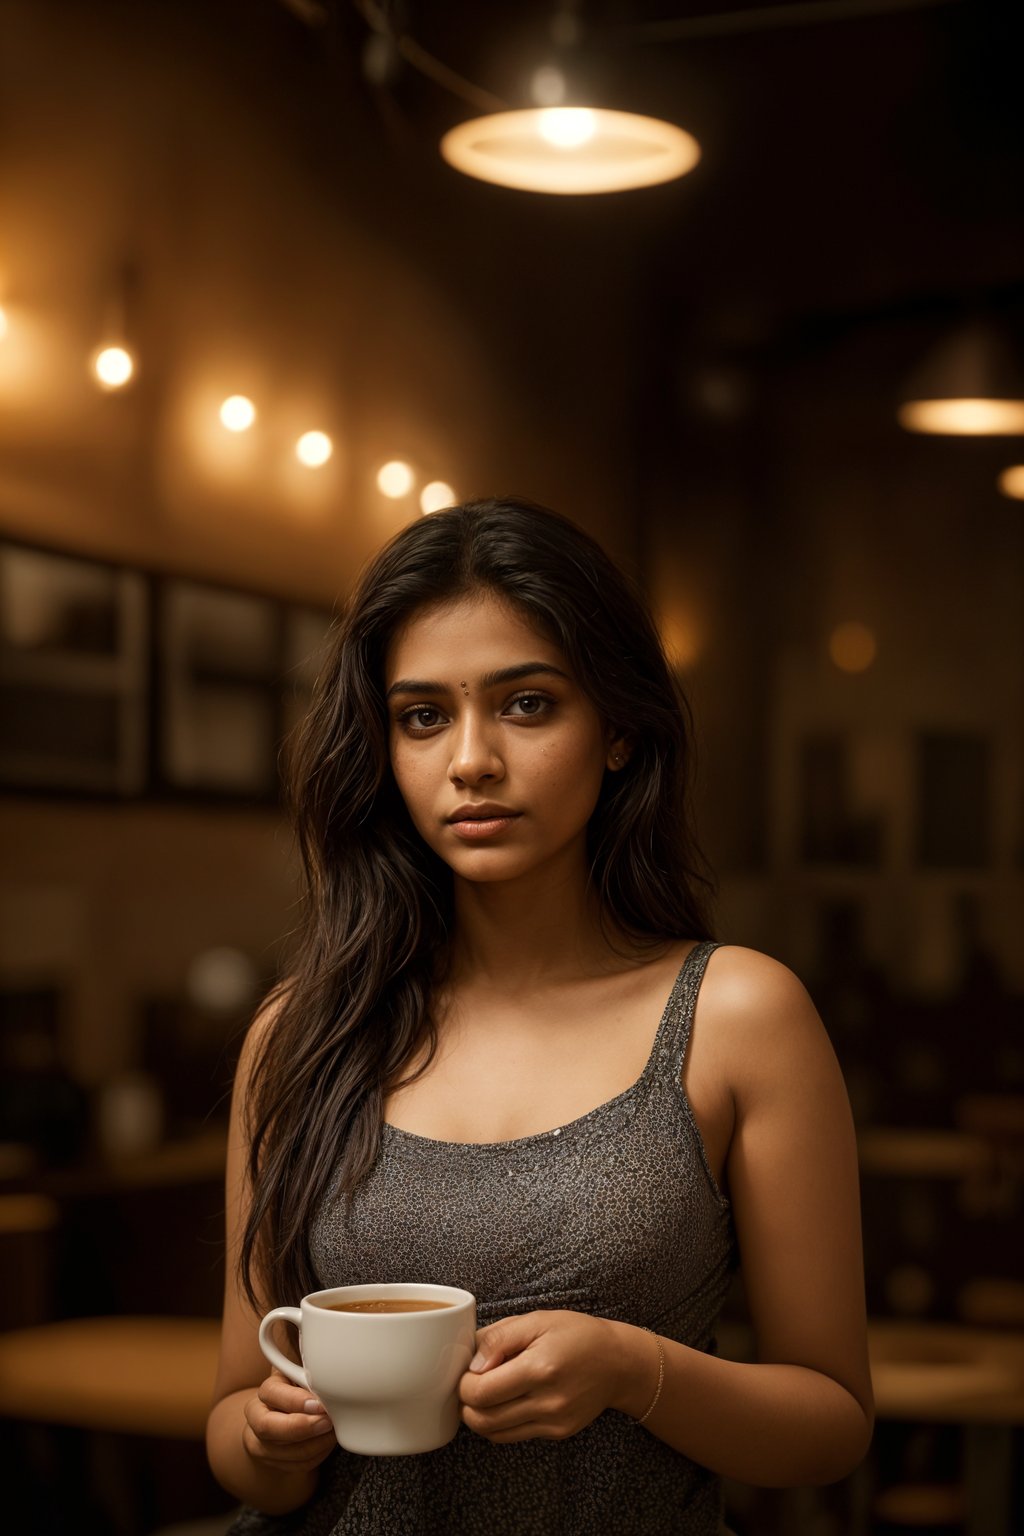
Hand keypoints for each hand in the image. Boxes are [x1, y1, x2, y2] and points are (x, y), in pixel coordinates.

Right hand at [242, 1368, 336, 1471]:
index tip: (320, 1404)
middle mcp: (256, 1418)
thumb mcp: (301, 1374)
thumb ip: (310, 1370)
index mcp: (265, 1392)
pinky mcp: (273, 1463)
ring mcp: (261, 1444)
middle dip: (302, 1428)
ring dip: (315, 1444)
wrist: (281, 1415)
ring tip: (334, 1431)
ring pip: (285, 1451)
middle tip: (328, 1422)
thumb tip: (330, 1365)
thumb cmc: (299, 1390)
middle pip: (269, 1428)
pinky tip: (326, 1442)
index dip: (296, 1401)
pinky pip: (297, 1465)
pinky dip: (316, 1455)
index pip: (272, 1394)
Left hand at [459, 1310, 626, 1443]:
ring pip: (495, 1434)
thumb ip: (499, 1338)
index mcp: (540, 1368)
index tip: (467, 1370)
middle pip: (483, 1419)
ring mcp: (553, 1422)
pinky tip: (505, 1402)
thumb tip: (472, 1363)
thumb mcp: (537, 1320)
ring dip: (479, 1417)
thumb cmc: (577, 1334)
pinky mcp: (557, 1432)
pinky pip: (514, 1436)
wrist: (618, 1362)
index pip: (482, 1392)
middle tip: (469, 1384)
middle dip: (466, 1403)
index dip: (464, 1383)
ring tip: (485, 1393)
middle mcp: (547, 1402)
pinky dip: (499, 1423)